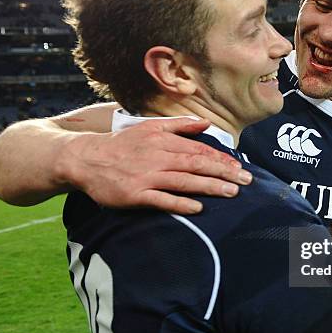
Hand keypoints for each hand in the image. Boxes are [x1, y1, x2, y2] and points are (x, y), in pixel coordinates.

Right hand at [61, 118, 251, 213]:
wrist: (85, 159)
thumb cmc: (122, 145)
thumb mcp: (150, 127)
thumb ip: (179, 126)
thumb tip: (205, 124)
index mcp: (163, 141)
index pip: (198, 150)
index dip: (221, 159)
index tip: (239, 167)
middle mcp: (158, 157)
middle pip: (197, 165)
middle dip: (224, 173)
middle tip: (246, 181)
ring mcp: (146, 176)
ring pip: (184, 181)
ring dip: (209, 187)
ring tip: (231, 192)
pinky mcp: (135, 194)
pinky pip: (161, 200)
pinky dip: (180, 203)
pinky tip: (198, 208)